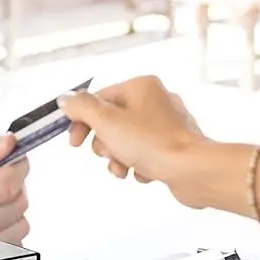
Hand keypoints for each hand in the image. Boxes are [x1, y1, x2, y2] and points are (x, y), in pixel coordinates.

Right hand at [60, 77, 214, 205]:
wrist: (193, 170)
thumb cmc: (152, 143)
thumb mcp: (107, 121)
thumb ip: (82, 107)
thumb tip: (67, 99)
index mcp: (141, 86)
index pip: (99, 98)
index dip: (82, 121)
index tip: (74, 142)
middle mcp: (156, 100)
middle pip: (113, 121)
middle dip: (105, 144)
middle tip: (109, 154)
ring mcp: (168, 123)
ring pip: (127, 140)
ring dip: (119, 158)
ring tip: (124, 169)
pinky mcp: (175, 145)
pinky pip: (146, 153)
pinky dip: (139, 165)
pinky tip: (144, 173)